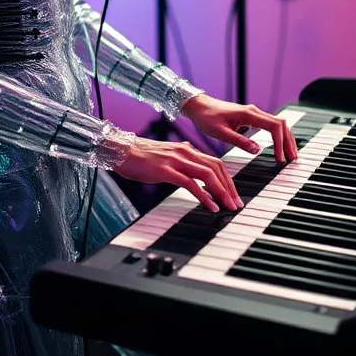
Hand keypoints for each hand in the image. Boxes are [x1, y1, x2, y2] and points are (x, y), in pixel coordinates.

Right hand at [115, 136, 242, 212]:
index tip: (233, 194)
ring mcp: (176, 160)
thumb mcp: (165, 156)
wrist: (119, 149)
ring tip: (227, 206)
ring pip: (207, 174)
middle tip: (236, 203)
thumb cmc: (139, 156)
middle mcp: (185, 152)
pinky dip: (204, 195)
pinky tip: (210, 205)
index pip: (215, 163)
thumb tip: (191, 167)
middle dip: (230, 187)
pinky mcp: (166, 170)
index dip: (227, 179)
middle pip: (217, 168)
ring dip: (221, 192)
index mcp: (186, 149)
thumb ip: (180, 160)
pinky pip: (190, 183)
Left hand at [181, 94, 298, 163]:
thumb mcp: (221, 133)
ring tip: (289, 155)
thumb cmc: (207, 118)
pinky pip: (271, 126)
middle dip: (288, 142)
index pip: (274, 126)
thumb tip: (257, 150)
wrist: (199, 107)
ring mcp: (254, 114)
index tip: (279, 158)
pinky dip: (279, 136)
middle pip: (281, 125)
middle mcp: (254, 112)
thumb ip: (239, 141)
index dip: (280, 143)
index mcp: (249, 114)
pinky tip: (280, 146)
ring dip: (285, 139)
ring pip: (278, 124)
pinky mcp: (251, 118)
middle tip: (292, 159)